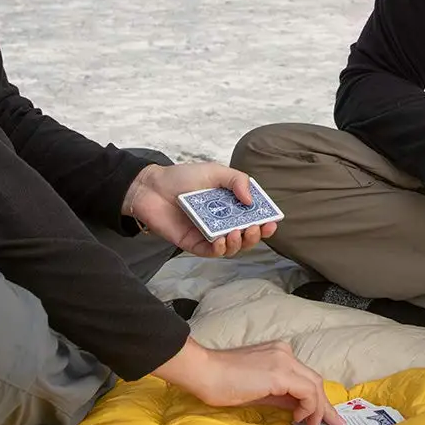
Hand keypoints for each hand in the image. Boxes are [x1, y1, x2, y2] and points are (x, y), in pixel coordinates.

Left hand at [124, 162, 277, 257]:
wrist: (151, 186)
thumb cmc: (182, 177)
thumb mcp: (215, 171)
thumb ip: (237, 180)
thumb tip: (251, 199)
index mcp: (230, 206)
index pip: (253, 218)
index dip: (265, 222)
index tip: (272, 221)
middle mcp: (222, 222)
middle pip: (245, 237)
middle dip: (255, 236)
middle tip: (255, 228)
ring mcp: (208, 234)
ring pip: (230, 248)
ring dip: (238, 244)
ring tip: (237, 233)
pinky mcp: (193, 244)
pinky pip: (210, 252)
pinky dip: (219, 249)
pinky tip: (221, 240)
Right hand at [154, 338, 344, 424]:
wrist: (204, 372)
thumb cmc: (221, 382)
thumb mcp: (258, 390)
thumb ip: (279, 395)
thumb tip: (297, 409)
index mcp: (279, 354)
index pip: (306, 377)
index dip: (318, 399)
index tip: (324, 418)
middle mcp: (285, 353)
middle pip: (315, 380)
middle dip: (325, 405)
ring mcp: (284, 360)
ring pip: (315, 385)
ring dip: (318, 408)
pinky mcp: (280, 373)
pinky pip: (307, 390)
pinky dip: (308, 406)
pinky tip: (298, 417)